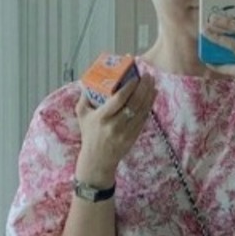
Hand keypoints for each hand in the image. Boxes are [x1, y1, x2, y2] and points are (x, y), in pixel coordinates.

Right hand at [74, 72, 156, 186]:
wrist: (97, 160)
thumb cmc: (89, 134)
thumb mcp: (82, 115)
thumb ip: (84, 97)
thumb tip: (90, 80)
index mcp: (102, 117)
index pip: (119, 99)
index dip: (129, 87)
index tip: (135, 77)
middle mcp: (115, 125)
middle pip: (133, 103)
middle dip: (143, 87)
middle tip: (147, 76)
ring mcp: (125, 133)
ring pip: (141, 111)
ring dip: (149, 95)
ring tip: (152, 83)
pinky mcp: (133, 137)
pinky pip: (143, 119)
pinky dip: (149, 106)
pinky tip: (152, 96)